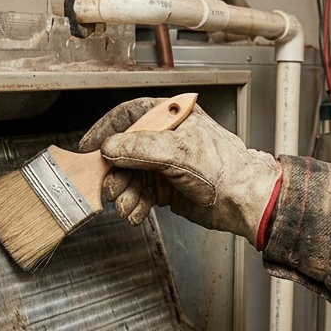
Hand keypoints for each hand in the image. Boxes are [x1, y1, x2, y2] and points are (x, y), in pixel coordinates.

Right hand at [78, 97, 282, 243]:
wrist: (241, 200)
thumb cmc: (224, 168)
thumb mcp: (177, 151)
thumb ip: (139, 147)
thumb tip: (110, 147)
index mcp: (170, 118)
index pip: (128, 116)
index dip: (105, 131)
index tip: (89, 148)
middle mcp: (165, 138)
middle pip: (124, 152)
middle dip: (115, 174)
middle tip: (111, 189)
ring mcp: (165, 164)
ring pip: (131, 176)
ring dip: (125, 194)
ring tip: (126, 207)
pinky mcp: (167, 187)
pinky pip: (141, 194)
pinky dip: (136, 205)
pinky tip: (136, 213)